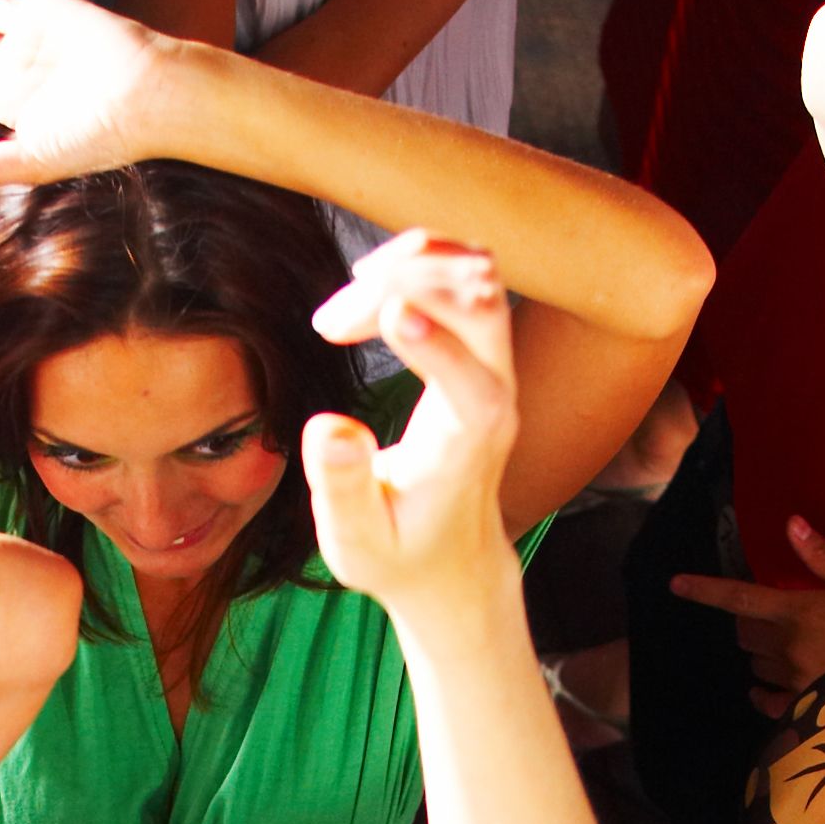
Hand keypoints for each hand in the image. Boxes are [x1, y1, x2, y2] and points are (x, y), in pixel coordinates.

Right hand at [299, 236, 518, 603]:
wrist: (450, 557)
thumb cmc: (400, 552)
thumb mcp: (357, 544)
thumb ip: (343, 490)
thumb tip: (329, 428)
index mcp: (468, 450)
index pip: (472, 387)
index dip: (437, 345)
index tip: (390, 311)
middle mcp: (495, 398)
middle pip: (479, 309)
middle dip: (406, 292)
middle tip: (329, 322)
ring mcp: (495, 367)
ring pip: (478, 281)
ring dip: (415, 267)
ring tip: (348, 296)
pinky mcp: (482, 350)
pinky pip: (468, 280)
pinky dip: (422, 266)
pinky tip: (371, 285)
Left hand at [671, 516, 824, 711]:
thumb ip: (823, 557)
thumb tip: (791, 524)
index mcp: (795, 612)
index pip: (737, 598)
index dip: (703, 590)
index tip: (676, 583)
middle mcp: (785, 647)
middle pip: (743, 632)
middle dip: (749, 620)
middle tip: (775, 613)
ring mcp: (791, 678)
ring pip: (754, 663)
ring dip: (761, 652)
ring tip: (790, 644)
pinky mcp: (801, 705)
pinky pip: (766, 700)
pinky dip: (762, 692)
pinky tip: (768, 686)